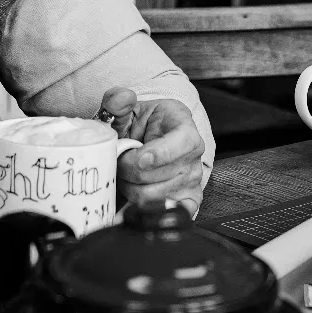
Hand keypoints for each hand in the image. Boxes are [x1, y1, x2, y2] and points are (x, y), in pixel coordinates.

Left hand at [100, 88, 207, 215]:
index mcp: (184, 127)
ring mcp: (192, 179)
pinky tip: (137, 200)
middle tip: (118, 163)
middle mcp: (194, 155)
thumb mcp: (127, 110)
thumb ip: (117, 101)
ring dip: (130, 189)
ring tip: (125, 176)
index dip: (157, 154)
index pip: (181, 144)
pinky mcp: (189, 200)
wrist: (150, 140)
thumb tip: (123, 97)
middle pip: (157, 176)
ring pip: (153, 198)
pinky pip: (172, 215)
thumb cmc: (140, 126)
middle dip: (128, 172)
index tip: (137, 157)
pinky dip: (150, 212)